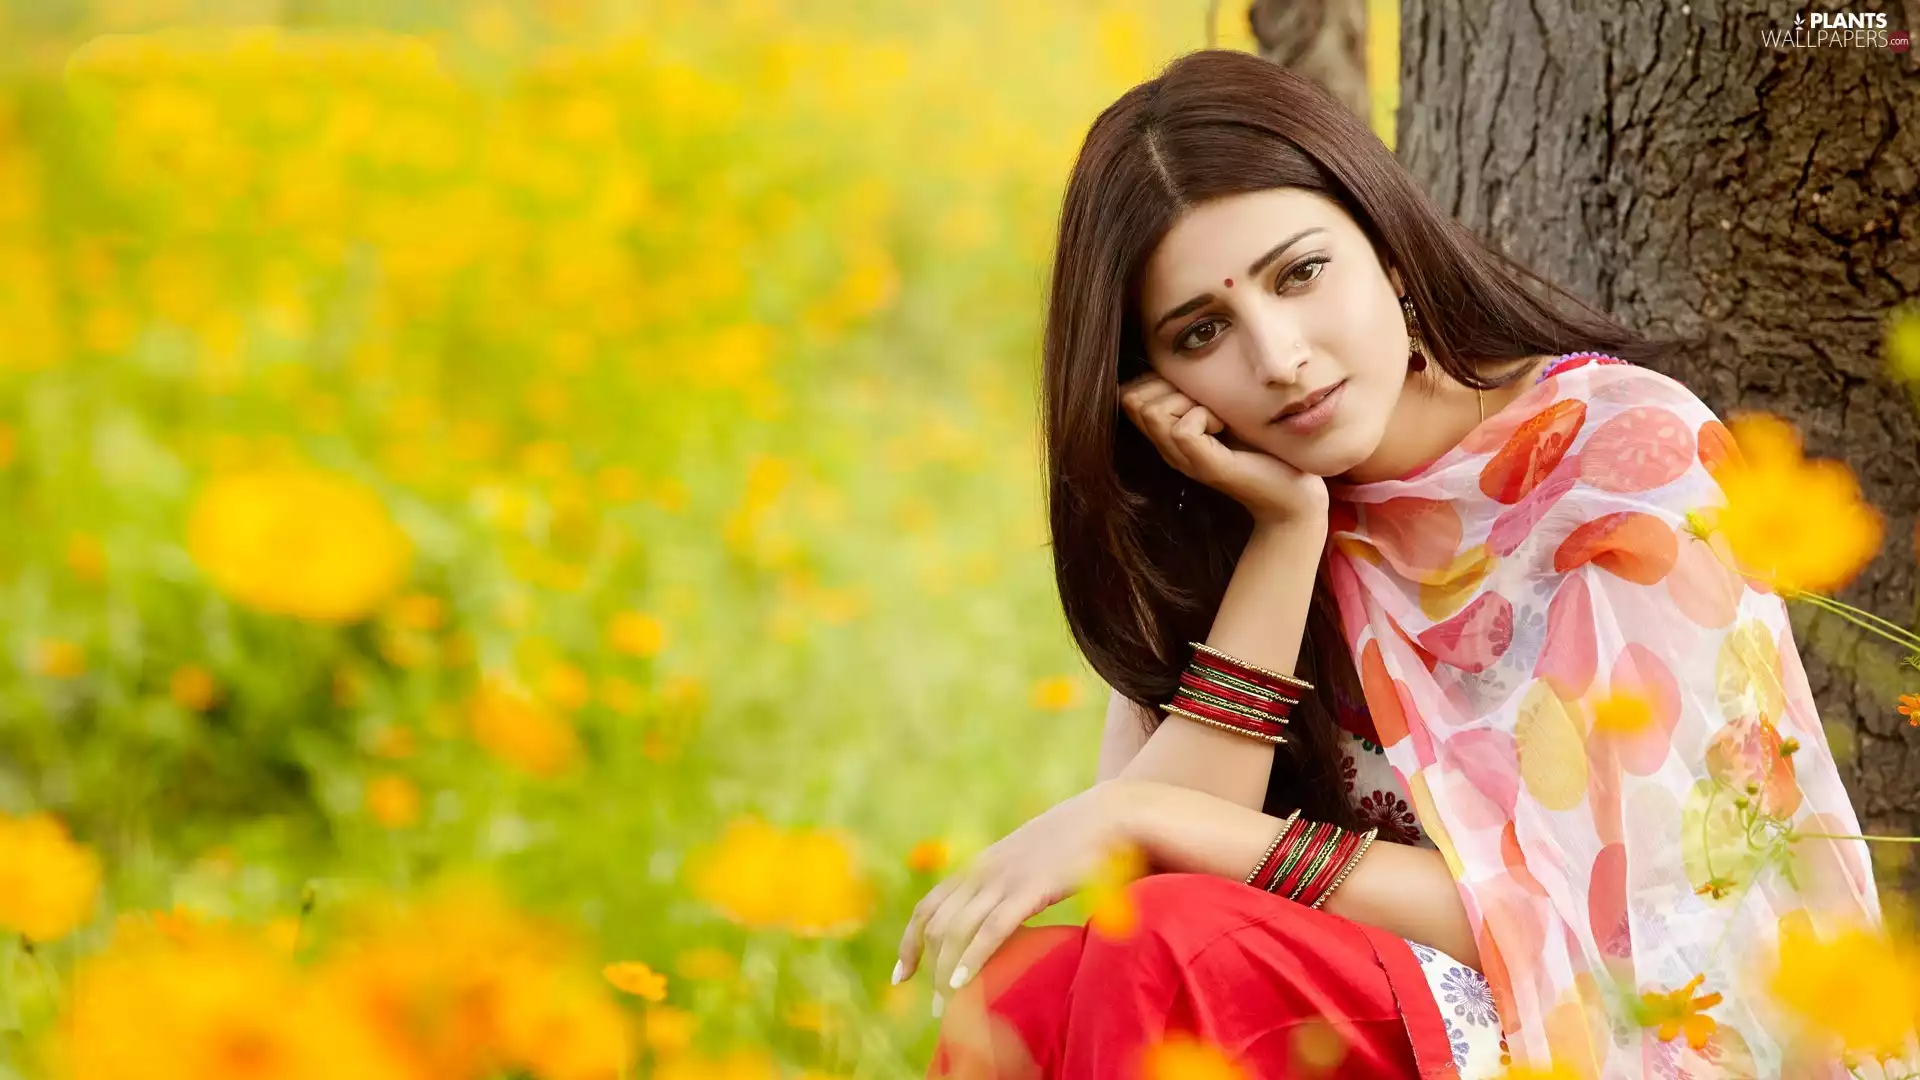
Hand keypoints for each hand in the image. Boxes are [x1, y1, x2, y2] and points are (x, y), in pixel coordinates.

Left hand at [895, 779, 1143, 1010]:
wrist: (1114, 813)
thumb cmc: (1082, 842)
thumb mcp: (1036, 862)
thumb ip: (1016, 887)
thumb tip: (1010, 918)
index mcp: (983, 865)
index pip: (930, 906)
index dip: (911, 941)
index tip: (901, 975)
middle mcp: (984, 871)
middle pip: (936, 924)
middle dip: (927, 967)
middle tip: (936, 1008)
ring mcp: (1005, 878)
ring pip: (957, 930)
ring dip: (945, 972)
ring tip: (946, 1009)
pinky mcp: (1031, 888)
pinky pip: (992, 929)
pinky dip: (972, 958)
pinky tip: (961, 982)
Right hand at [1118, 372, 1327, 525]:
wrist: (1292, 494)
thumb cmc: (1264, 447)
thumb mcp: (1224, 409)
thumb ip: (1199, 392)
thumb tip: (1181, 350)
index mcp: (1168, 434)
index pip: (1127, 394)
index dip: (1154, 381)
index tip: (1194, 392)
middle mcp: (1169, 449)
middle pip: (1132, 399)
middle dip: (1168, 387)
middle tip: (1206, 404)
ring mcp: (1184, 460)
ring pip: (1152, 412)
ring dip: (1187, 401)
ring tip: (1217, 417)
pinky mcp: (1206, 467)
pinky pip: (1181, 430)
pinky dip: (1204, 417)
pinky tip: (1224, 428)